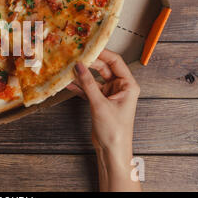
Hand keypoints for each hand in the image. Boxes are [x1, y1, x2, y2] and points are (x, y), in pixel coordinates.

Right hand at [67, 49, 140, 190]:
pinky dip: (80, 86)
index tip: (88, 47)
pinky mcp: (100, 102)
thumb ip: (88, 84)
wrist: (112, 150)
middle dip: (89, 63)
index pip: (115, 62)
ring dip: (82, 75)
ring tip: (69, 68)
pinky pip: (89, 89)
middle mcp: (120, 87)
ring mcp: (110, 94)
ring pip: (94, 78)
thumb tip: (79, 66)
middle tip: (75, 56)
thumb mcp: (100, 104)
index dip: (102, 53)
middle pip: (103, 68)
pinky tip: (69, 83)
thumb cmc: (114, 130)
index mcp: (128, 85)